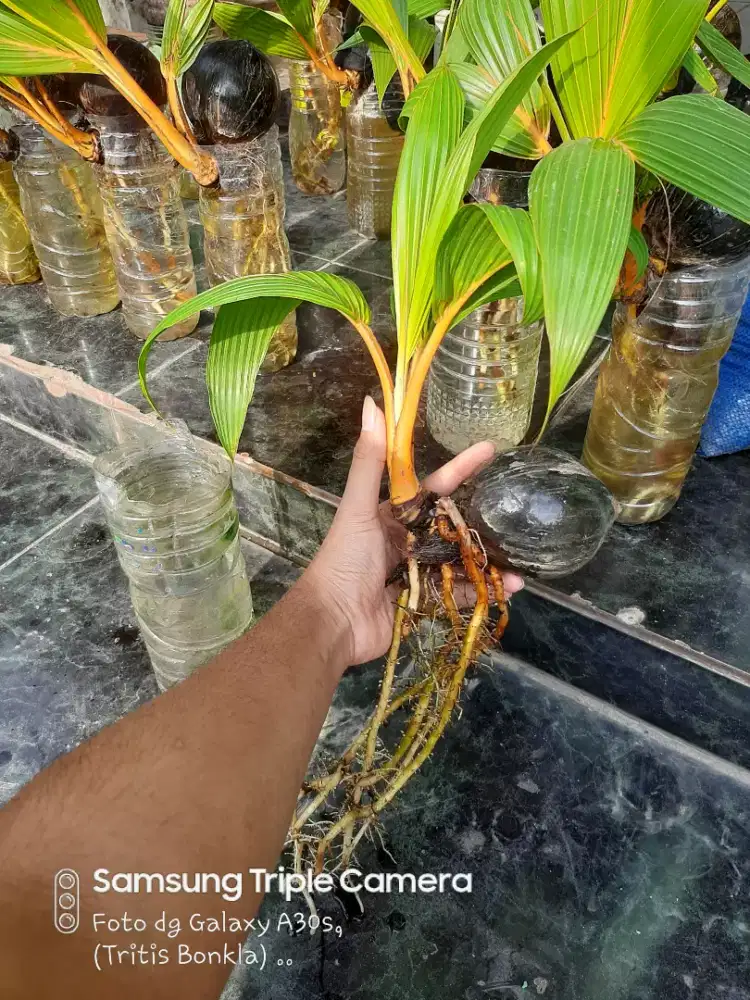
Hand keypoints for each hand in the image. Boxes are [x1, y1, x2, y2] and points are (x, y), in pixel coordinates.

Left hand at [301, 396, 523, 669]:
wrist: (333, 621)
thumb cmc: (343, 561)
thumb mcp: (358, 508)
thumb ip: (369, 461)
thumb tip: (371, 404)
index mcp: (393, 516)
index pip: (435, 486)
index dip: (461, 467)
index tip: (491, 449)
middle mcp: (407, 542)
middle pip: (453, 526)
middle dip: (483, 522)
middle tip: (517, 513)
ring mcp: (418, 573)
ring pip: (461, 560)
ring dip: (489, 561)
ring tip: (521, 561)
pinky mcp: (425, 603)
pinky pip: (460, 593)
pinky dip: (484, 592)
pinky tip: (511, 589)